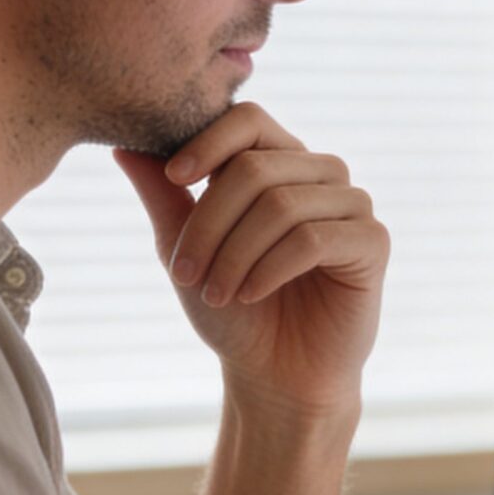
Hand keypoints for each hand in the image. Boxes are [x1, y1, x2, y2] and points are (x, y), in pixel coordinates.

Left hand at [115, 103, 386, 417]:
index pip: (249, 120)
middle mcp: (320, 174)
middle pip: (255, 166)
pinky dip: (270, 269)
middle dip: (209, 223)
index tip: (174, 179)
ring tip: (217, 292)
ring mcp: (352, 204)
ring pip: (281, 204)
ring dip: (235, 254)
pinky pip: (313, 239)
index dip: (208, 142)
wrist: (274, 374)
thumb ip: (162, 196)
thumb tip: (121, 148)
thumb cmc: (232, 309)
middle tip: (186, 272)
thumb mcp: (186, 249)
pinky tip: (250, 294)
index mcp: (279, 162)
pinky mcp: (373, 242)